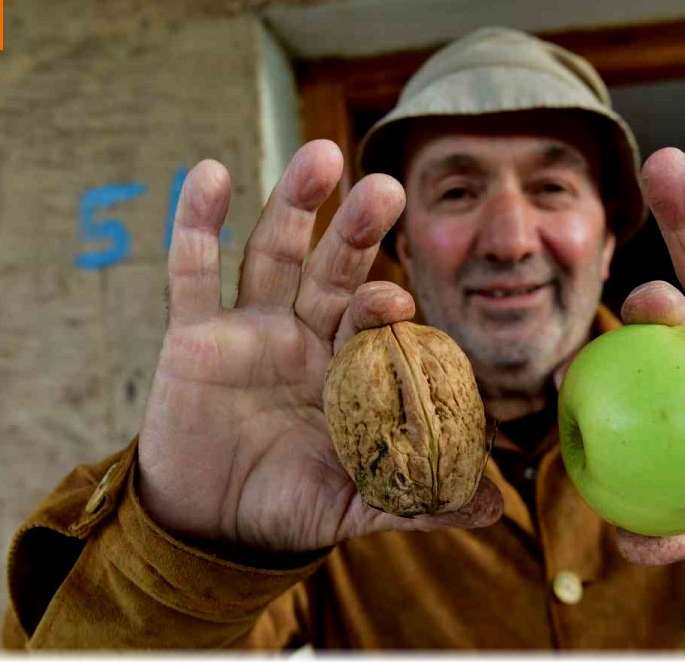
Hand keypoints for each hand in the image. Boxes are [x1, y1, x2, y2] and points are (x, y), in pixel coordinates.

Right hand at [136, 141, 501, 554]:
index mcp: (347, 367)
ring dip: (294, 203)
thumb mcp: (355, 505)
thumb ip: (417, 498)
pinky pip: (191, 271)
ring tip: (321, 154)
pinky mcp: (190, 334)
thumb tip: (493, 508)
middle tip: (386, 188)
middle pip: (333, 268)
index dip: (382, 305)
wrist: (210, 529)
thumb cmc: (289, 508)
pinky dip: (196, 222)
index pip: (371, 321)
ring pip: (272, 253)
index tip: (397, 302)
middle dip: (357, 230)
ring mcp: (248, 328)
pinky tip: (211, 174)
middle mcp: (302, 335)